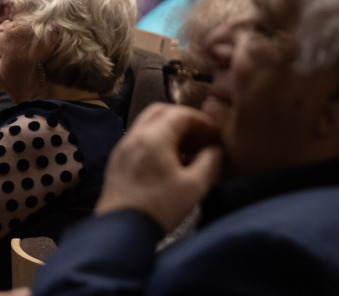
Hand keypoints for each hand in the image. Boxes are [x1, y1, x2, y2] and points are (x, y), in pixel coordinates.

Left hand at [95, 104, 221, 232]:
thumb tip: (215, 150)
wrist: (120, 233)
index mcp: (154, 138)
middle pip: (161, 112)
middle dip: (184, 119)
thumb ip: (210, 161)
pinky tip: (167, 163)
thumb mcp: (196, 185)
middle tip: (199, 136)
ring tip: (185, 151)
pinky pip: (138, 140)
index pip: (182, 114)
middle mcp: (135, 138)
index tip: (214, 135)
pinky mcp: (116, 164)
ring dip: (169, 130)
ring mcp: (122, 150)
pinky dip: (155, 142)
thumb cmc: (158, 208)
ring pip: (148, 125)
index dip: (203, 122)